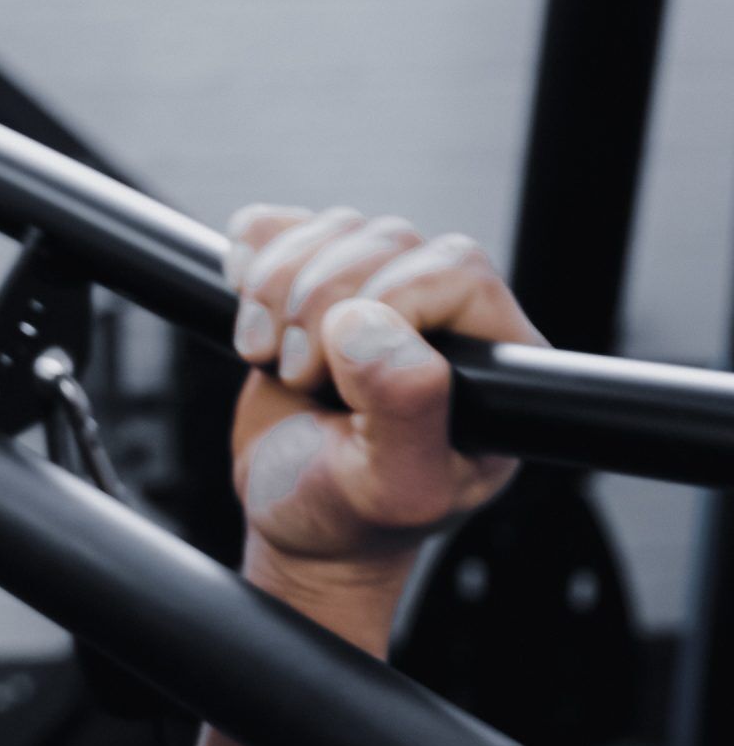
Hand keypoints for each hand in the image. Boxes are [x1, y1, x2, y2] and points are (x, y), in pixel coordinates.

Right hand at [223, 203, 544, 591]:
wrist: (292, 518)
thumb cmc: (351, 517)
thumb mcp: (390, 489)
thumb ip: (404, 412)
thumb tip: (366, 324)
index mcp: (495, 365)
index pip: (459, 271)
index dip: (393, 298)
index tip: (341, 368)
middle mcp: (445, 317)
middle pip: (390, 241)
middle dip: (322, 299)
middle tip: (300, 375)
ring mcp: (379, 293)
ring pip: (337, 229)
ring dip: (280, 287)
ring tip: (270, 358)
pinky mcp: (316, 282)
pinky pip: (285, 227)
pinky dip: (254, 255)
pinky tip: (250, 315)